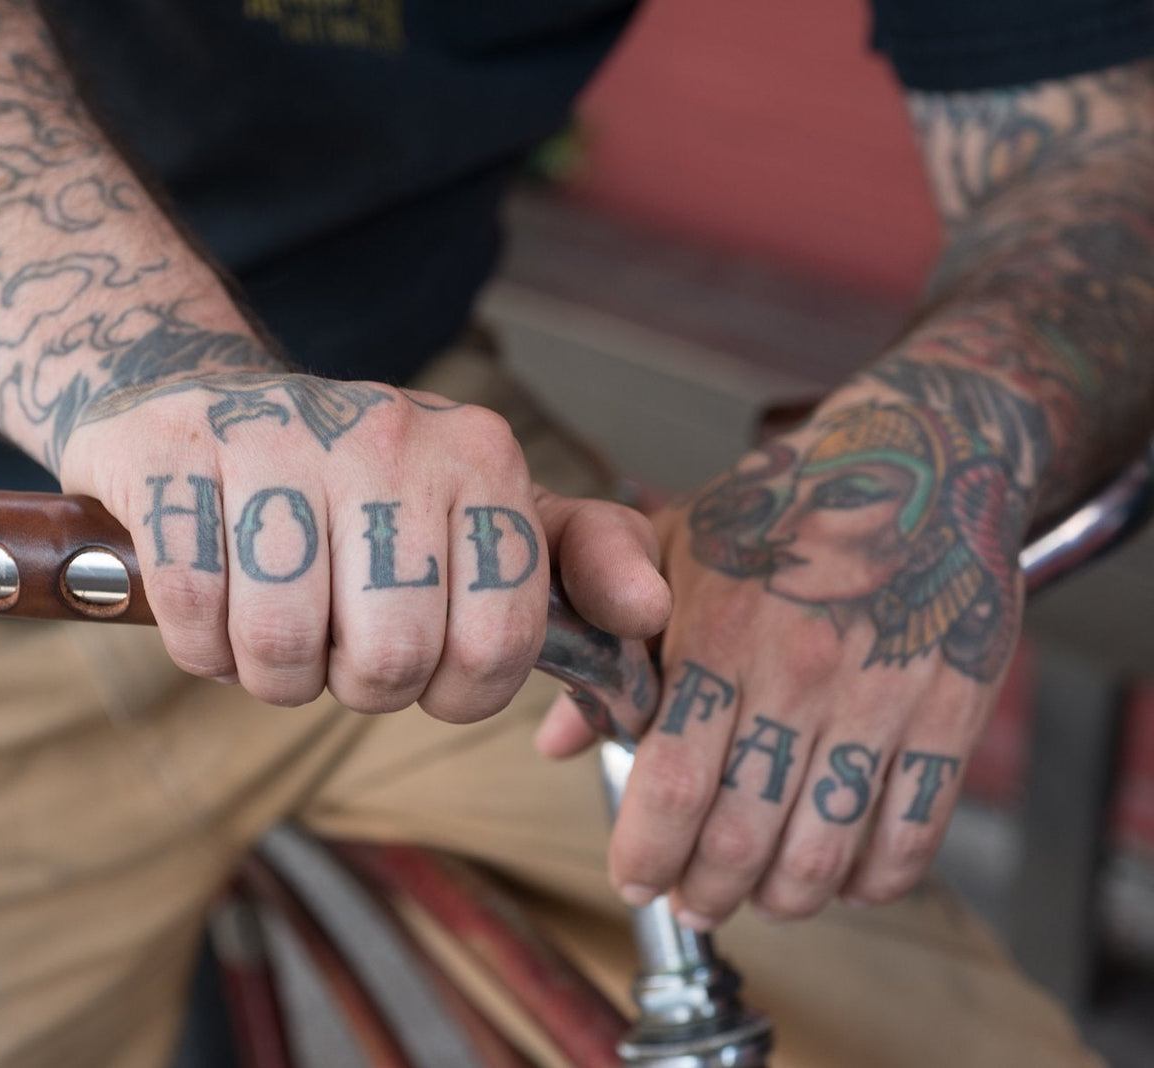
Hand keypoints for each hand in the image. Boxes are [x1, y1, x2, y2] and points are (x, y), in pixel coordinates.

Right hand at [60, 365, 669, 721]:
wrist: (206, 402)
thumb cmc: (357, 483)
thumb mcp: (482, 507)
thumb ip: (579, 559)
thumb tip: (651, 615)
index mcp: (481, 456)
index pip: (498, 644)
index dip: (455, 691)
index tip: (426, 668)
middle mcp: (389, 437)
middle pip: (390, 659)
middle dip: (358, 686)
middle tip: (339, 645)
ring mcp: (277, 440)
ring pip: (284, 647)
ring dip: (273, 673)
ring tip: (274, 629)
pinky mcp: (175, 456)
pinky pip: (196, 619)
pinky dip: (201, 646)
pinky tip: (214, 603)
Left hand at [540, 402, 1028, 925]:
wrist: (919, 458)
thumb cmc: (781, 506)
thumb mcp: (674, 554)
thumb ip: (611, 648)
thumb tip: (555, 739)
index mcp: (719, 635)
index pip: (672, 780)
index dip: (646, 853)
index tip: (633, 879)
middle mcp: (797, 675)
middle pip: (740, 834)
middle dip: (704, 890)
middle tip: (691, 901)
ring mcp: (879, 699)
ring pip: (823, 852)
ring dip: (782, 898)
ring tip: (761, 896)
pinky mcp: (950, 712)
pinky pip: (912, 834)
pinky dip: (873, 880)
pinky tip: (846, 878)